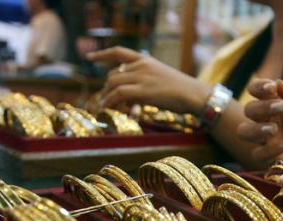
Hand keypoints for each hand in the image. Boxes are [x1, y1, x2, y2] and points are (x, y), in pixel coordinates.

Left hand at [87, 46, 211, 113]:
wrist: (193, 94)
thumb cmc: (180, 90)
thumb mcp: (160, 78)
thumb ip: (144, 80)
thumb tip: (129, 95)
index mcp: (146, 59)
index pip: (119, 52)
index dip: (102, 54)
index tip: (89, 58)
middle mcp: (142, 65)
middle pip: (113, 74)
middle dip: (108, 88)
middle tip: (108, 100)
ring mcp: (142, 77)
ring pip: (113, 82)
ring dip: (107, 95)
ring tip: (106, 105)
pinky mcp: (142, 90)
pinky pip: (118, 93)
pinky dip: (110, 100)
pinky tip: (107, 106)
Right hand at [237, 79, 282, 167]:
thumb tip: (277, 83)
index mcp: (276, 101)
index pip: (256, 89)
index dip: (258, 87)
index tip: (271, 88)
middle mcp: (269, 118)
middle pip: (249, 110)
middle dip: (261, 108)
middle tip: (281, 107)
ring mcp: (268, 139)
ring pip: (245, 132)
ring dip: (256, 128)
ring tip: (274, 129)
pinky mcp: (272, 158)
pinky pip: (259, 154)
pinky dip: (270, 149)